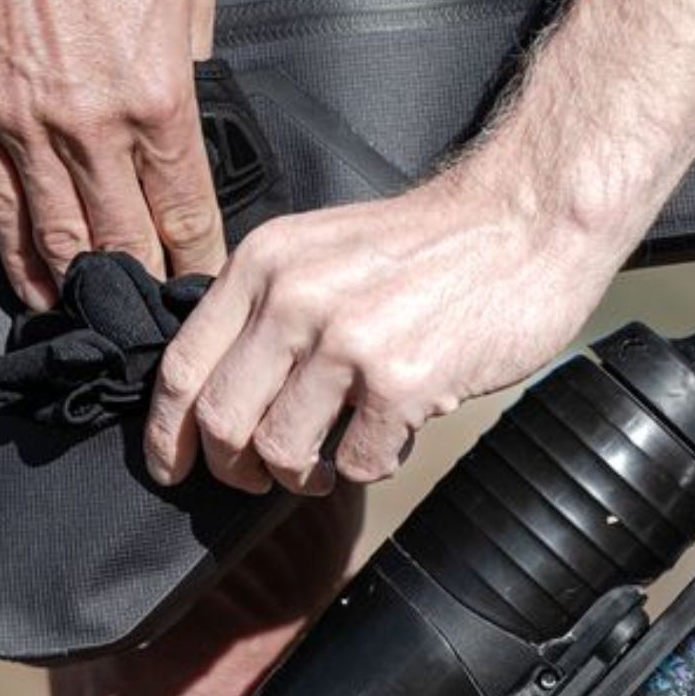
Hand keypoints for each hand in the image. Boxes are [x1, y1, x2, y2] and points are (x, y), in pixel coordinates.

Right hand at [0, 0, 223, 305]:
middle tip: (156, 316)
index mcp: (158, 95)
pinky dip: (16, 252)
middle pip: (123, 238)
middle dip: (144, 283)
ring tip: (96, 316)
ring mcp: (20, 123)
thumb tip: (186, 104)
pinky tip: (32, 280)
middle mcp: (89, 123)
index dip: (196, 257)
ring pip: (54, 236)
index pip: (185, 208)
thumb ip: (189, 63)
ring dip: (79, 283)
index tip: (202, 281)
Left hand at [143, 155, 638, 493]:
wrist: (526, 220)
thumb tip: (222, 390)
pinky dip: (371, 464)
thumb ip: (269, 303)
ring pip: (280, 453)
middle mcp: (295, 298)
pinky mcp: (400, 382)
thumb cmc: (434, 243)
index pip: (181, 368)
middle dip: (236, 468)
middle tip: (265, 475)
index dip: (167, 435)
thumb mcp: (324, 249)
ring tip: (332, 460)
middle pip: (221, 422)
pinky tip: (391, 434)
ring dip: (304, 475)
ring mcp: (346, 341)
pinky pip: (357, 463)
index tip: (175, 466)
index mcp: (266, 262)